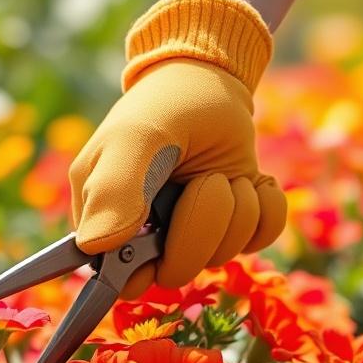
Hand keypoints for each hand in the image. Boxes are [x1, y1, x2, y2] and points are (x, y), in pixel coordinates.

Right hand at [68, 0, 285, 297]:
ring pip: (225, 255)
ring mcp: (194, 236)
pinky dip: (264, 205)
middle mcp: (148, 239)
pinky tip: (249, 178)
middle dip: (201, 224)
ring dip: (235, 207)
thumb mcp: (135, 137)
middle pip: (179, 272)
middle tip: (203, 180)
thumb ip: (113, 189)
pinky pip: (262, 238)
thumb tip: (97, 246)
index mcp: (106, 224)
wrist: (213, 81)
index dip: (143, 268)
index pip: (119, 281)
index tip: (161, 233)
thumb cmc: (163, 106)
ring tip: (219, 171)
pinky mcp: (235, 228)